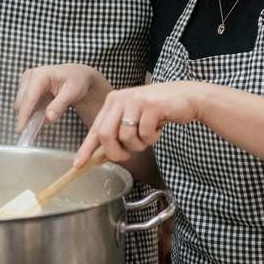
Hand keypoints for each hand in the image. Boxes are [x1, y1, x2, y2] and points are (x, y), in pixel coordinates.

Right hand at [14, 64, 108, 131]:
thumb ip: (59, 105)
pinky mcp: (26, 87)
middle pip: (21, 102)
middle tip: (35, 129)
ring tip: (44, 116)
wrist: (78, 75)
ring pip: (20, 104)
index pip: (29, 98)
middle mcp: (30, 75)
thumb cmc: (76, 81)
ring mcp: (27, 81)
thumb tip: (49, 117)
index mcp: (40, 75)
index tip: (21, 129)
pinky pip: (24, 104)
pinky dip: (32, 111)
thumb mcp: (72, 93)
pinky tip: (42, 111)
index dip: (24, 115)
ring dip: (29, 114)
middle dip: (26, 116)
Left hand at [74, 81, 204, 166]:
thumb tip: (99, 157)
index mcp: (112, 101)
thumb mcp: (133, 118)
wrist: (185, 97)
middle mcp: (120, 99)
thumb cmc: (158, 111)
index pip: (95, 128)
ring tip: (148, 134)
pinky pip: (145, 134)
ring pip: (127, 137)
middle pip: (106, 135)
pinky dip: (152, 138)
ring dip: (139, 144)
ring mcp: (135, 101)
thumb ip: (117, 133)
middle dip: (116, 152)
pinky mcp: (151, 106)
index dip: (86, 149)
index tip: (78, 165)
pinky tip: (158, 128)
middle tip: (128, 154)